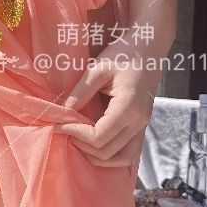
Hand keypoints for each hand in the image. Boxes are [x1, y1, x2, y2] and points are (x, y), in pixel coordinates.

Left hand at [57, 39, 161, 170]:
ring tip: (77, 139)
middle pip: (106, 151)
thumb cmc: (124, 53)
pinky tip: (93, 145)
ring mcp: (142, 127)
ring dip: (95, 155)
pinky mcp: (141, 127)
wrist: (150, 47)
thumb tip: (61, 113)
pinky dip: (110, 156)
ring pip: (119, 159)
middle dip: (81, 144)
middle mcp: (138, 122)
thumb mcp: (97, 68)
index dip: (74, 134)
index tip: (57, 124)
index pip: (98, 136)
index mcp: (128, 108)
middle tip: (64, 129)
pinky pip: (127, 153)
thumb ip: (80, 92)